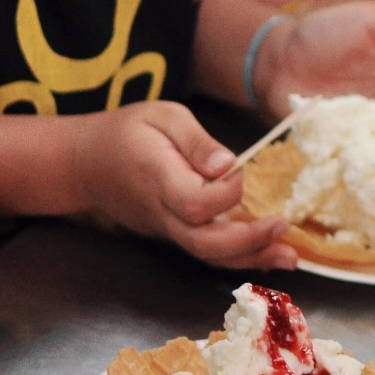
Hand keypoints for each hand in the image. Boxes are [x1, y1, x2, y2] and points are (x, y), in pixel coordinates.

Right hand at [74, 101, 295, 269]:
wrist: (85, 163)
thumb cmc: (127, 132)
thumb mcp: (163, 116)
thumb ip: (197, 140)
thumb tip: (230, 165)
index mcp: (158, 178)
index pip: (196, 203)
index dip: (226, 193)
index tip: (241, 170)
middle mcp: (162, 212)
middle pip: (204, 243)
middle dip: (248, 240)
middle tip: (283, 226)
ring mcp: (166, 229)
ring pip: (207, 255)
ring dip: (251, 258)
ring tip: (289, 256)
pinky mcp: (172, 234)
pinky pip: (206, 251)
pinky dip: (239, 256)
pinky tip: (267, 252)